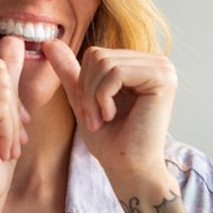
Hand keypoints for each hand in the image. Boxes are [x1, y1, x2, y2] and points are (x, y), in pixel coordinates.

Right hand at [0, 36, 28, 210]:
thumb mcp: (3, 109)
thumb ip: (5, 74)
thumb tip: (12, 38)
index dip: (10, 99)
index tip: (3, 127)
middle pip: (1, 77)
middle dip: (12, 112)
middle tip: (1, 140)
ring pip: (4, 92)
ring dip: (11, 124)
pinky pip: (2, 108)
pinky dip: (8, 131)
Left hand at [42, 40, 176, 178]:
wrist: (128, 169)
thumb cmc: (110, 141)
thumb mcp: (83, 100)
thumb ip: (70, 70)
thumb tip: (50, 43)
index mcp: (140, 64)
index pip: (96, 54)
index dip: (84, 83)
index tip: (91, 112)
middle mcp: (156, 61)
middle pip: (98, 55)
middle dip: (87, 90)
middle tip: (96, 118)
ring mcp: (162, 68)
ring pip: (104, 63)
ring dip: (94, 97)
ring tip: (103, 119)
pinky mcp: (163, 78)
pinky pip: (115, 72)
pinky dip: (103, 97)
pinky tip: (112, 116)